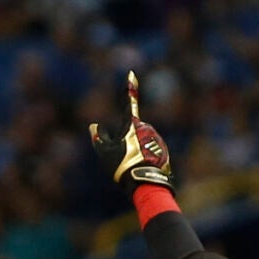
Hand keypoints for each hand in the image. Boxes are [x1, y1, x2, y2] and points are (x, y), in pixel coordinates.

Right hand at [88, 71, 171, 186]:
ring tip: (133, 167)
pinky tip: (142, 171)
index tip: (132, 73)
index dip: (130, 88)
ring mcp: (157, 139)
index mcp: (132, 125)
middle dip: (127, 140)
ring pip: (142, 143)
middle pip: (132, 131)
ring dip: (137, 151)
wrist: (147, 185)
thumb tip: (94, 126)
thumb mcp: (106, 153)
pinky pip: (151, 153)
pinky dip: (146, 159)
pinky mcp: (164, 151)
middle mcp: (147, 128)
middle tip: (123, 159)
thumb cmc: (124, 166)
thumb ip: (99, 138)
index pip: (129, 103)